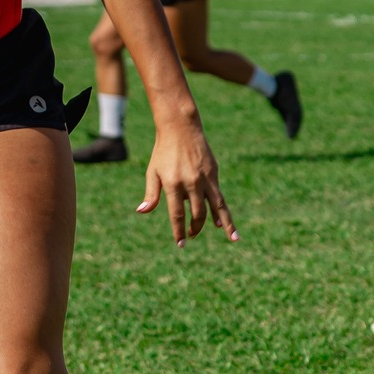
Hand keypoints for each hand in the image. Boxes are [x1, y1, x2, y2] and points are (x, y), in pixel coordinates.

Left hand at [136, 118, 237, 246]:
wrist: (180, 128)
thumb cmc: (162, 153)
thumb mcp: (153, 172)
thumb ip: (151, 194)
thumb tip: (142, 211)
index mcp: (173, 184)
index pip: (177, 214)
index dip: (178, 231)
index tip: (180, 244)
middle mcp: (191, 183)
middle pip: (197, 214)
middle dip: (195, 228)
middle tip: (191, 236)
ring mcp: (204, 178)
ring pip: (217, 207)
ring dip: (224, 225)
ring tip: (232, 239)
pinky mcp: (213, 173)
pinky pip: (219, 196)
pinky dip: (222, 210)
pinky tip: (222, 222)